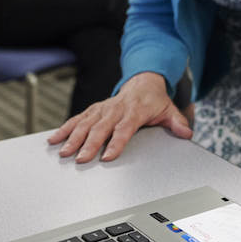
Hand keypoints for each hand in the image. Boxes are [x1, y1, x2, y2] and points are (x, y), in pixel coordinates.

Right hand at [47, 72, 191, 162]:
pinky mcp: (94, 109)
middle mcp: (116, 108)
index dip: (116, 142)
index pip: (124, 128)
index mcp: (135, 110)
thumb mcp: (169, 110)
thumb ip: (177, 123)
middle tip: (81, 159)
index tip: (108, 156)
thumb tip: (186, 133)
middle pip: (101, 128)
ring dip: (73, 138)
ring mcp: (103, 108)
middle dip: (90, 144)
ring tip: (63, 152)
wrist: (143, 82)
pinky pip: (77, 118)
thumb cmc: (155, 101)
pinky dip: (65, 128)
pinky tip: (54, 139)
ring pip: (86, 123)